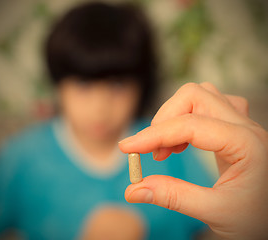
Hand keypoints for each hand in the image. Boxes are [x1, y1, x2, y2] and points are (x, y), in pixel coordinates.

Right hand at [119, 82, 267, 238]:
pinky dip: (184, 119)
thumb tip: (134, 190)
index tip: (127, 148)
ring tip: (165, 148)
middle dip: (164, 118)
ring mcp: (241, 122)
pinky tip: (180, 142)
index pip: (190, 126)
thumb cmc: (259, 218)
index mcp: (246, 143)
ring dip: (174, 116)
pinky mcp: (234, 127)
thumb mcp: (217, 213)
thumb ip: (174, 197)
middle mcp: (245, 125)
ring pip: (200, 95)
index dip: (153, 135)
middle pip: (195, 96)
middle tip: (151, 150)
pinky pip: (206, 106)